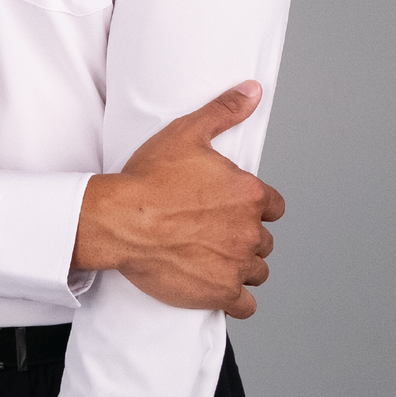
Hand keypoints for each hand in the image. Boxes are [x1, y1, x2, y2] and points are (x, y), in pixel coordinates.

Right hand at [71, 81, 283, 315]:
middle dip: (245, 236)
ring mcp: (236, 264)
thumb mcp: (187, 133)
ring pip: (257, 271)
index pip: (274, 207)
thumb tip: (252, 91)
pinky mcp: (220, 293)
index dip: (254, 206)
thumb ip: (224, 110)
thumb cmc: (149, 177)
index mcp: (248, 193)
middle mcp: (249, 230)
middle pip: (264, 240)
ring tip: (214, 257)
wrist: (121, 218)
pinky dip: (235, 299)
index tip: (232, 207)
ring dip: (241, 266)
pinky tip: (217, 286)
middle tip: (215, 231)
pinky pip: (245, 306)